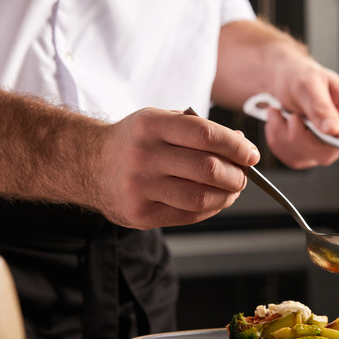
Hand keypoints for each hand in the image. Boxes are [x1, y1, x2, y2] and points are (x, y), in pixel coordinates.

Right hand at [91, 108, 259, 229]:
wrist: (87, 164)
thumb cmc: (135, 141)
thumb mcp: (161, 122)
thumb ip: (199, 131)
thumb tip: (241, 146)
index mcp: (151, 125)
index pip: (206, 135)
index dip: (236, 147)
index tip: (251, 155)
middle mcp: (143, 156)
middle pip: (208, 169)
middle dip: (236, 175)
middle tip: (242, 176)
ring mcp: (139, 187)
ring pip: (201, 197)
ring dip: (227, 196)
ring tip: (231, 190)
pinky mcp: (139, 214)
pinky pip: (188, 216)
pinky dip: (210, 209)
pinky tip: (213, 201)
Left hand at [265, 63, 338, 168]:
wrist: (280, 79)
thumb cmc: (299, 75)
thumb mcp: (309, 84)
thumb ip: (321, 107)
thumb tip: (334, 130)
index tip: (325, 135)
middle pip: (329, 154)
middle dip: (302, 138)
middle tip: (292, 117)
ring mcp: (323, 144)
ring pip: (306, 157)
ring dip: (284, 136)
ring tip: (279, 113)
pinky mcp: (305, 152)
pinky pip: (291, 157)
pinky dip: (277, 139)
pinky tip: (278, 122)